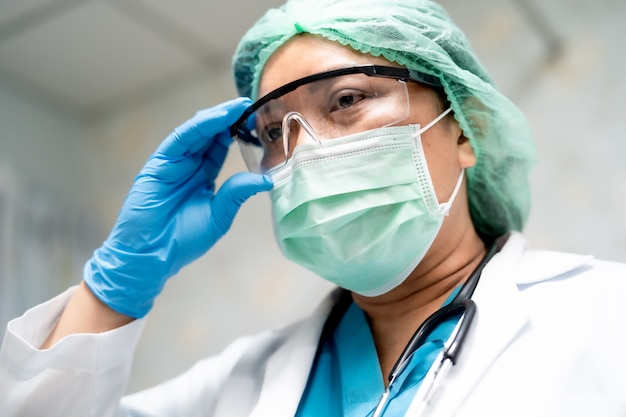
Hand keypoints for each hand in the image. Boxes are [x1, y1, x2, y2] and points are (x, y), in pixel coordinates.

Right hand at [84, 98, 271, 317]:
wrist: (152, 254)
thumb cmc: (183, 240)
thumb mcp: (219, 215)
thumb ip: (238, 193)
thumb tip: (266, 179)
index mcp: (202, 177)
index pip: (221, 148)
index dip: (238, 133)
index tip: (257, 122)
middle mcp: (188, 166)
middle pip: (210, 136)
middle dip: (229, 120)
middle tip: (250, 106)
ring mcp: (173, 163)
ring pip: (196, 133)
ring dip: (216, 118)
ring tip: (237, 107)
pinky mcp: (159, 164)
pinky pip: (180, 140)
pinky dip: (198, 128)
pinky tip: (216, 119)